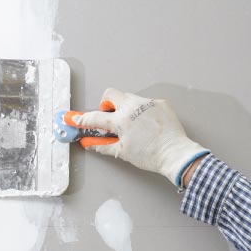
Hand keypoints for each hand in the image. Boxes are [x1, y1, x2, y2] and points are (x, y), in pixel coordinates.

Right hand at [73, 89, 208, 187]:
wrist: (175, 154)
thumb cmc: (150, 156)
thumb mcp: (123, 152)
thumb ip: (103, 145)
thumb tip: (89, 143)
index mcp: (121, 120)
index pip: (95, 117)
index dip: (82, 119)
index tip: (75, 119)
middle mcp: (133, 107)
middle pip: (111, 94)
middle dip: (107, 104)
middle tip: (111, 119)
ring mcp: (148, 103)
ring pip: (129, 98)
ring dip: (126, 109)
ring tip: (133, 126)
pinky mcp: (160, 103)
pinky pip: (146, 103)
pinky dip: (143, 112)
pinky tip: (148, 125)